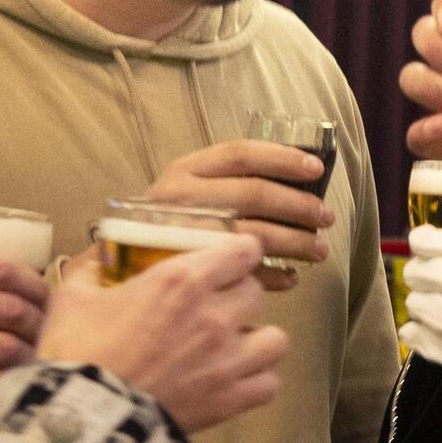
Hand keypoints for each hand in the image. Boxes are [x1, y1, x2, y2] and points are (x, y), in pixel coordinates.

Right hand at [0, 251, 50, 442]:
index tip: (48, 306)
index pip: (2, 270)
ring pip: (8, 351)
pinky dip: (0, 398)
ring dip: (29, 365)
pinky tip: (2, 402)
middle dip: (42, 329)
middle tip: (50, 345)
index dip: (37, 289)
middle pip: (14, 309)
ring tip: (31, 375)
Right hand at [39, 243, 284, 435]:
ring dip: (257, 339)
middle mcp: (214, 315)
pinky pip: (269, 384)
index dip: (238, 252)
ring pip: (275, 338)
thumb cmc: (75, 353)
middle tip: (216, 306)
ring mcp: (228, 360)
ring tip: (234, 345)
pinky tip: (234, 380)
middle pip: (255, 292)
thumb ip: (93, 271)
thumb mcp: (73, 296)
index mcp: (181, 280)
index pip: (242, 250)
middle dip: (238, 295)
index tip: (228, 259)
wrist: (81, 418)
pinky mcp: (230, 400)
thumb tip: (100, 260)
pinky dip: (256, 381)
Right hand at [146, 138, 335, 270]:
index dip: (283, 158)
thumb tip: (290, 181)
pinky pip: (248, 275)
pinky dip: (276, 277)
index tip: (315, 169)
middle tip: (325, 217)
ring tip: (319, 250)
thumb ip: (217, 186)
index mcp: (181, 173)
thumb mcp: (181, 193)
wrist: (116, 288)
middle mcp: (182, 201)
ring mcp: (188, 240)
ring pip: (257, 235)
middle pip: (255, 194)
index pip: (240, 154)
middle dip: (299, 206)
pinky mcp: (195, 278)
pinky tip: (290, 278)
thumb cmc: (157, 237)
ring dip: (297, 243)